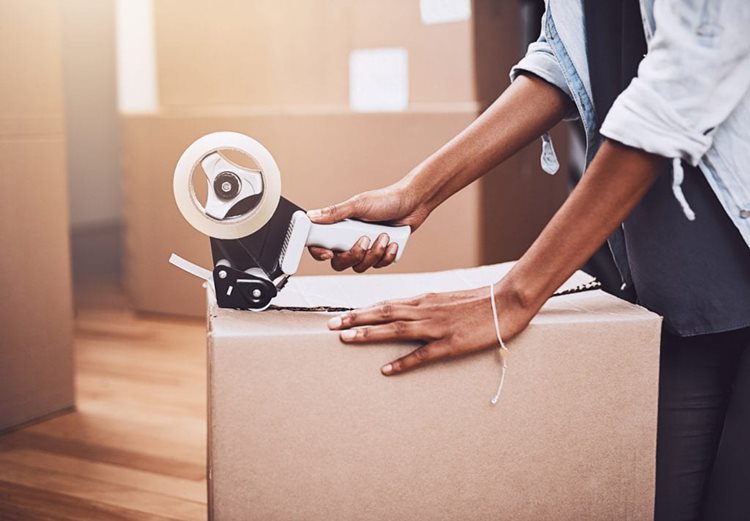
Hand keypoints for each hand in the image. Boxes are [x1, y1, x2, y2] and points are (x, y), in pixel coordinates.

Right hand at [306, 183, 429, 271]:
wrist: (414, 203)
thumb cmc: (387, 199)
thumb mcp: (359, 204)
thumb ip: (335, 213)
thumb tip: (312, 216)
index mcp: (340, 227)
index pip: (320, 245)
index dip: (320, 253)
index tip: (329, 253)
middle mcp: (349, 239)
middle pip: (339, 262)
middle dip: (354, 255)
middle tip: (365, 240)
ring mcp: (365, 248)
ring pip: (359, 266)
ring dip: (374, 253)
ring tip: (384, 236)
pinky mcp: (380, 254)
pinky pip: (378, 265)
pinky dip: (386, 255)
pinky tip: (392, 242)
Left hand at [326, 282, 533, 374]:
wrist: (507, 301)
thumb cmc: (477, 301)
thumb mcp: (445, 298)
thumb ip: (424, 304)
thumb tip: (403, 310)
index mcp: (424, 300)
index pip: (386, 304)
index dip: (361, 311)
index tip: (341, 316)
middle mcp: (425, 310)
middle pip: (383, 314)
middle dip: (355, 320)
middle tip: (330, 326)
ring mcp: (437, 327)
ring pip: (396, 329)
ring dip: (369, 334)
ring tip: (347, 339)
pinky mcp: (451, 343)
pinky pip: (422, 354)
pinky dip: (403, 362)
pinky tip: (386, 369)